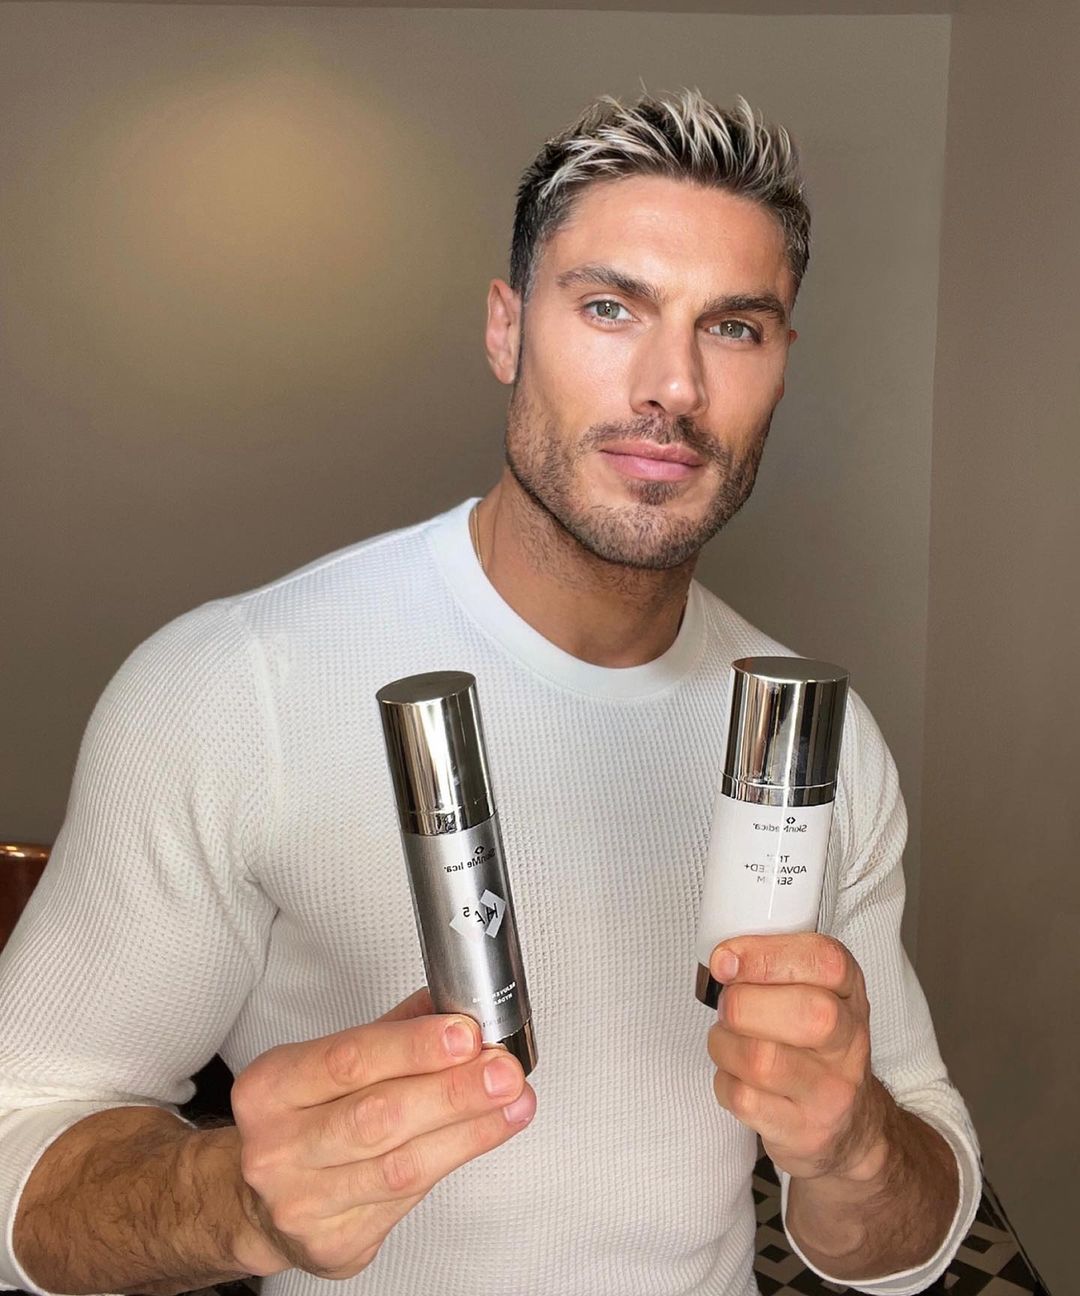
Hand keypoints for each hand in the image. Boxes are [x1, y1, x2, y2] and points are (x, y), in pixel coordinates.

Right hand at [230, 987, 535, 1277]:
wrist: (261, 1201)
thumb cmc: (302, 1120)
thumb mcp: (325, 1063)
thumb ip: (391, 1033)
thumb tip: (455, 1005)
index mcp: (270, 1089)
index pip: (349, 1061)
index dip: (413, 1047)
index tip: (465, 1034)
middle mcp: (277, 1149)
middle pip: (378, 1117)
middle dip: (452, 1092)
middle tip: (502, 1072)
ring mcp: (301, 1203)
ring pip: (400, 1166)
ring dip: (468, 1130)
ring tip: (511, 1103)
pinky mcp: (332, 1244)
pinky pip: (406, 1201)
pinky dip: (451, 1162)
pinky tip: (482, 1136)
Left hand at [706, 933, 891, 1181]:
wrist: (850, 1126)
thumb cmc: (816, 1047)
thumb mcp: (814, 994)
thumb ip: (774, 967)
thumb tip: (722, 959)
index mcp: (849, 993)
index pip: (825, 961)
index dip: (767, 955)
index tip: (724, 959)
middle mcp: (850, 1042)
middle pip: (803, 1014)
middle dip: (742, 1005)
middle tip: (727, 1007)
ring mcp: (831, 1091)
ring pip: (763, 1060)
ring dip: (724, 1044)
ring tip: (728, 1041)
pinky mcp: (805, 1131)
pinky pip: (744, 1100)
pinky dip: (725, 1082)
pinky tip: (736, 1076)